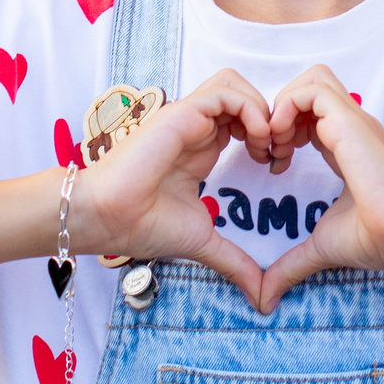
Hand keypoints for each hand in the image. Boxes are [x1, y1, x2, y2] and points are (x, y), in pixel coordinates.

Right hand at [71, 70, 271, 305]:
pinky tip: (255, 142)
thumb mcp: (203, 242)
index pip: (243, 120)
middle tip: (277, 153)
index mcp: (202, 147)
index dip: (268, 135)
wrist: (107, 218)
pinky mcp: (181, 113)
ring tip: (265, 145)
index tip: (274, 167)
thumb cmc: (142, 225)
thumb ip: (235, 262)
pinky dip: (250, 109)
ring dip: (260, 108)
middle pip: (242, 95)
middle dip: (270, 117)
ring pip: (234, 84)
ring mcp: (188, 117)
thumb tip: (262, 298)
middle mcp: (196, 128)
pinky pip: (225, 92)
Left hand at [253, 66, 383, 311]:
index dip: (284, 130)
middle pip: (312, 87)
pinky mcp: (349, 120)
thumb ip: (291, 264)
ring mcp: (352, 120)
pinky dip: (286, 107)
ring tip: (276, 144)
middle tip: (272, 149)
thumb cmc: (376, 238)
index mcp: (346, 146)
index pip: (311, 114)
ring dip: (283, 106)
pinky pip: (311, 90)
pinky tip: (282, 143)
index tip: (274, 164)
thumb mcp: (320, 246)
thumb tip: (265, 297)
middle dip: (281, 110)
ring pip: (311, 80)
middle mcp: (350, 127)